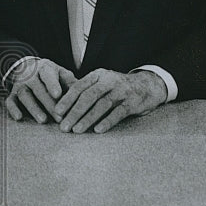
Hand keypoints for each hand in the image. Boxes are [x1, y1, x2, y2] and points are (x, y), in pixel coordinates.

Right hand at [4, 58, 75, 122]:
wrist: (28, 68)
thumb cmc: (51, 75)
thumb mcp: (61, 73)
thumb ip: (71, 83)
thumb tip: (84, 94)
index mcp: (44, 69)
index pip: (48, 75)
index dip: (52, 85)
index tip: (58, 95)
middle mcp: (30, 76)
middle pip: (38, 89)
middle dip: (48, 103)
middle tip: (59, 117)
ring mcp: (19, 85)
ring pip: (24, 95)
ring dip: (33, 108)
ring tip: (43, 120)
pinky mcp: (12, 94)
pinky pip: (10, 101)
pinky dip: (13, 109)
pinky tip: (19, 118)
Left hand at [52, 68, 167, 133]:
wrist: (148, 86)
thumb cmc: (118, 88)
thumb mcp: (102, 83)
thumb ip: (86, 91)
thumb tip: (63, 108)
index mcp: (98, 75)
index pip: (79, 87)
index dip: (67, 100)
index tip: (57, 112)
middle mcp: (109, 80)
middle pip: (88, 96)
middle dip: (74, 112)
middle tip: (64, 126)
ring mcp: (122, 91)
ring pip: (101, 105)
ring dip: (87, 118)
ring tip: (76, 130)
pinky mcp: (133, 102)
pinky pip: (118, 112)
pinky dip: (107, 121)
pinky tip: (98, 130)